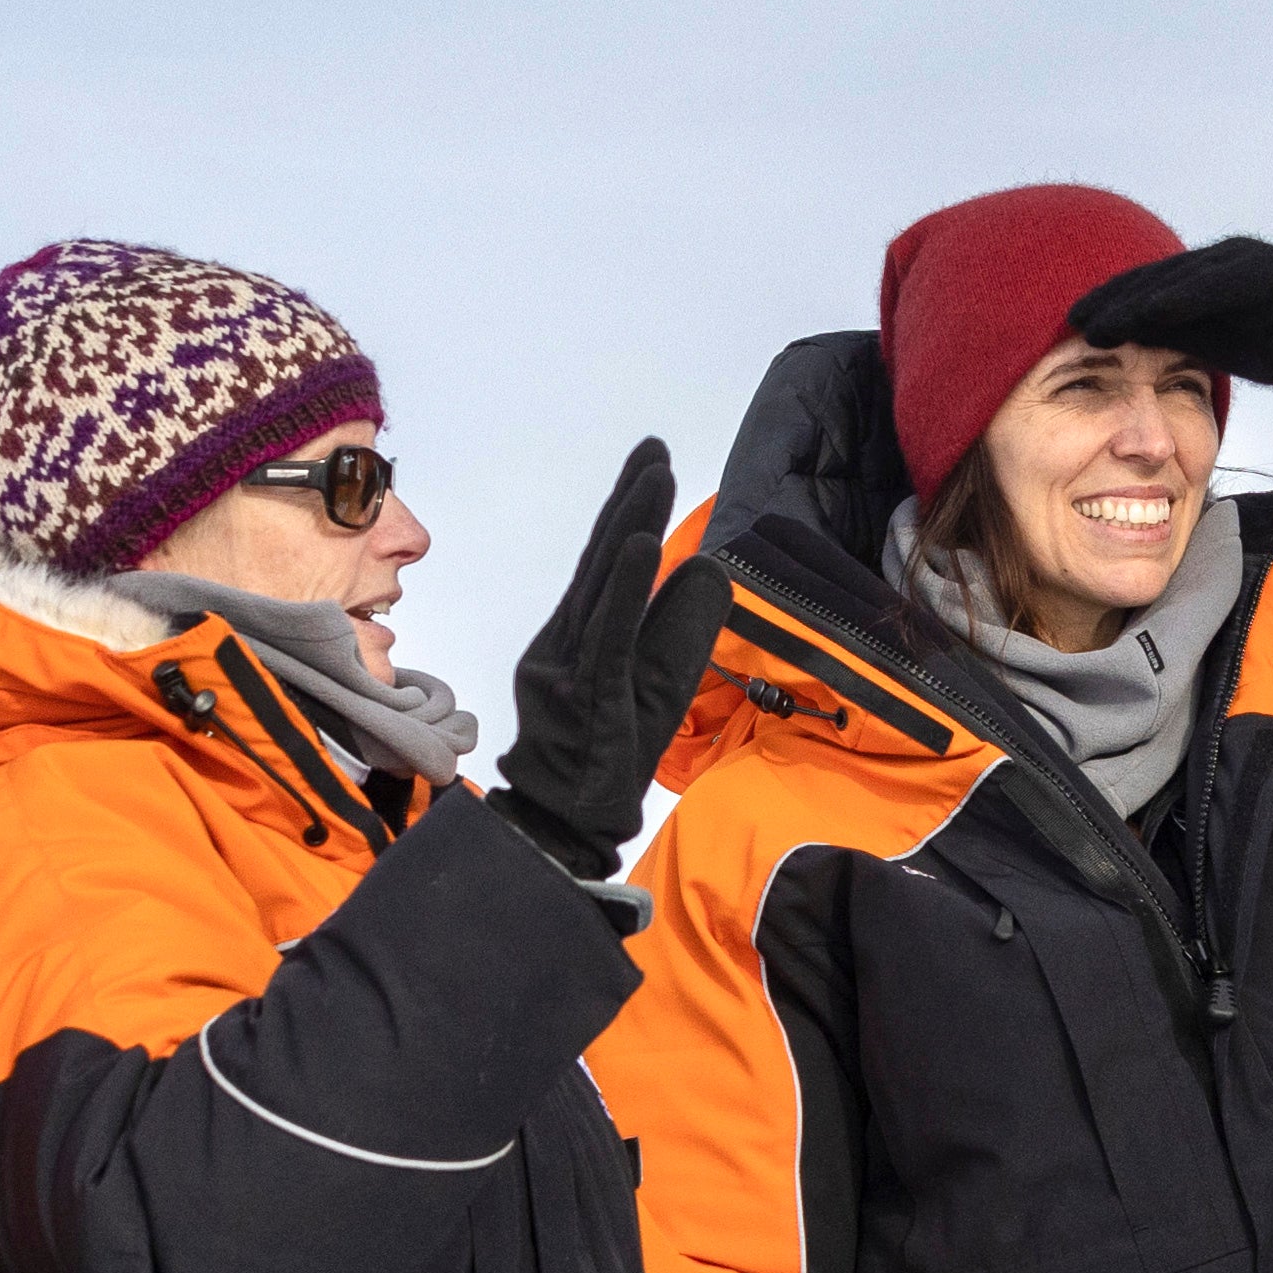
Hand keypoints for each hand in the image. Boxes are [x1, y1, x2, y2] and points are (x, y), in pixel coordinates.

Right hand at [487, 436, 734, 876]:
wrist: (570, 822)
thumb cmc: (613, 758)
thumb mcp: (659, 685)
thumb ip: (677, 630)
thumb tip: (706, 567)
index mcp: (577, 639)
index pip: (604, 567)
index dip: (626, 514)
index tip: (650, 465)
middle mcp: (566, 643)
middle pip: (600, 562)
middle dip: (629, 502)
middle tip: (654, 450)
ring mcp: (572, 667)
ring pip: (603, 586)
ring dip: (630, 526)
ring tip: (654, 475)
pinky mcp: (590, 694)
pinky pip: (608, 634)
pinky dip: (624, 587)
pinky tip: (642, 545)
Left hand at [1066, 237, 1272, 393]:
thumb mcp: (1222, 341)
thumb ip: (1183, 337)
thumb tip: (1137, 352)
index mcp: (1203, 280)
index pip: (1146, 289)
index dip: (1109, 303)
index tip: (1071, 322)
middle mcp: (1215, 264)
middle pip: (1150, 278)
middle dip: (1109, 298)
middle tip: (1070, 319)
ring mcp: (1238, 263)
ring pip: (1174, 279)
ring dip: (1132, 299)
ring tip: (1095, 320)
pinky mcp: (1261, 272)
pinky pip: (1213, 284)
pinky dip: (1179, 296)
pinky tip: (1150, 312)